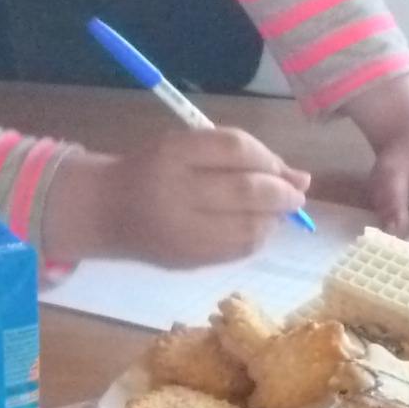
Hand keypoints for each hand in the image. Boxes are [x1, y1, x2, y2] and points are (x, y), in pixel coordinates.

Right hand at [47, 130, 310, 268]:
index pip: (234, 148)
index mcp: (171, 153)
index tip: (285, 167)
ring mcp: (181, 232)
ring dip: (273, 219)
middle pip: (246, 191)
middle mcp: (174, 192)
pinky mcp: (188, 260)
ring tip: (275, 210)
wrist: (107, 211)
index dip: (269, 157)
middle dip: (282, 194)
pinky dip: (257, 237)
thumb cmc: (155, 170)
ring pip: (249, 227)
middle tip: (297, 193)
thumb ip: (240, 155)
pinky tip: (255, 226)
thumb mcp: (187, 147)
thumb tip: (302, 179)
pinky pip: (238, 250)